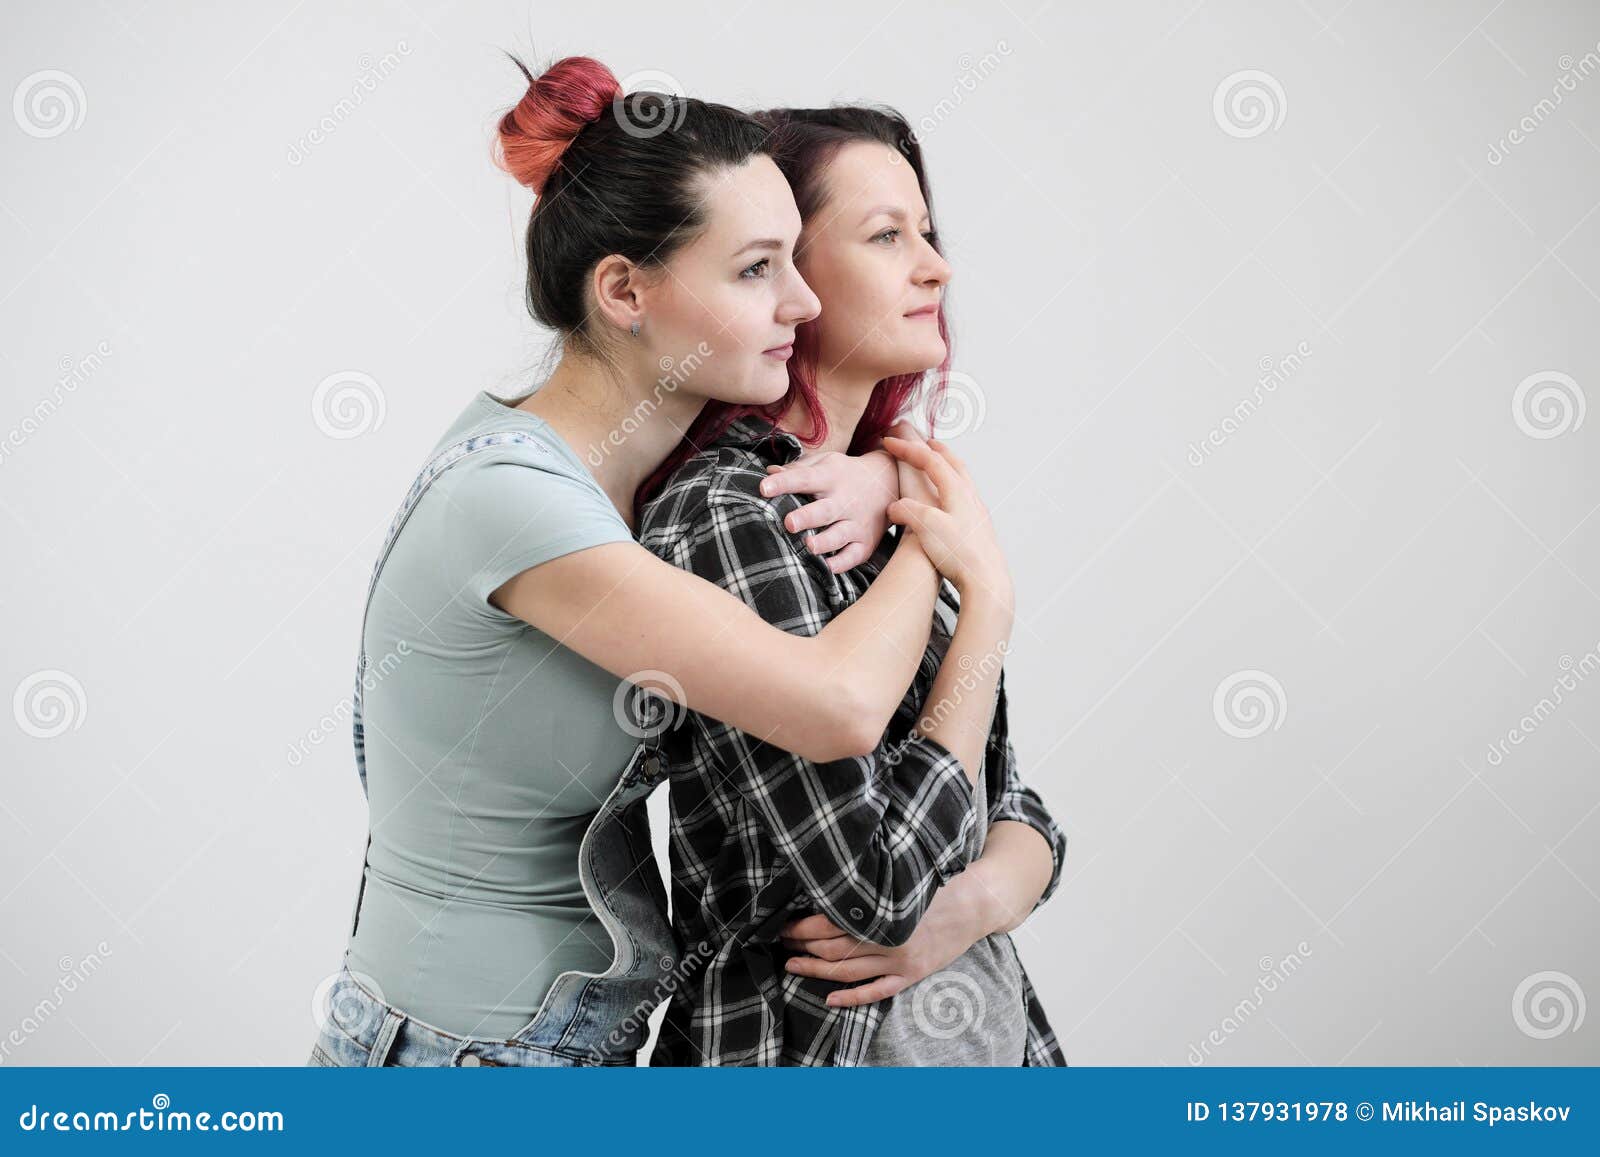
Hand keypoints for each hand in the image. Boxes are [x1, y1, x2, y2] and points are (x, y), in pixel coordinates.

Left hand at [759, 448, 897, 573]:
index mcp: (831, 477)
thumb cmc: (845, 474)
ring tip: (809, 546)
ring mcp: (857, 523)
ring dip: (825, 542)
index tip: (764, 488)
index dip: (784, 483)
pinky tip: (828, 567)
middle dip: (807, 517)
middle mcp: (845, 500)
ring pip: (841, 535)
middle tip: (789, 523)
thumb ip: (798, 469)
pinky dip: (843, 563)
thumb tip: (770, 473)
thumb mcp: (825, 462)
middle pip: (825, 510)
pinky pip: (855, 555)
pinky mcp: (865, 542)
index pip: (805, 478)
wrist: (890, 482)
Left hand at [779, 875, 992, 1007]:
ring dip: (816, 970)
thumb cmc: (935, 884)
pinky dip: (852, 998)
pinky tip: (830, 999)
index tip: (785, 923)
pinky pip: (877, 992)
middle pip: (833, 948)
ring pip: (848, 971)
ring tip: (792, 965)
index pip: (829, 922)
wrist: (976, 903)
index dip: (803, 926)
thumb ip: (870, 886)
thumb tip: (830, 884)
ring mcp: (900, 960)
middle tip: (782, 942)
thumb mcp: (901, 878)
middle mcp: (888, 938)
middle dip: (802, 946)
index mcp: (882, 910)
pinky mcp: (912, 975)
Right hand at [880, 436, 1010, 603]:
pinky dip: (954, 487)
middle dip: (934, 450)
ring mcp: (977, 512)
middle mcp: (970, 497)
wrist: (985, 581)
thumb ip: (908, 511)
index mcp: (957, 490)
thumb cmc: (959, 554)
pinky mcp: (978, 529)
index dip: (907, 449)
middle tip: (923, 442)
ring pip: (962, 479)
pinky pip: (966, 497)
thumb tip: (896, 508)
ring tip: (938, 465)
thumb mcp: (926, 527)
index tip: (889, 441)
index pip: (930, 460)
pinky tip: (950, 500)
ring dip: (948, 466)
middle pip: (952, 463)